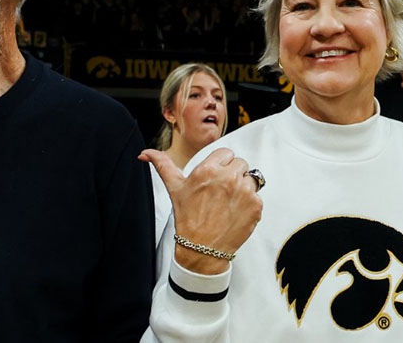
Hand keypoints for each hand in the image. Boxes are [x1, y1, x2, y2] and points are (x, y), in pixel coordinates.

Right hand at [142, 148, 262, 274]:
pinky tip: (235, 212)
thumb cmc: (187, 218)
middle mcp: (228, 178)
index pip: (226, 153)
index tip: (216, 178)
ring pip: (251, 178)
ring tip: (228, 202)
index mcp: (208, 170)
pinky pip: (258, 195)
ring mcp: (244, 192)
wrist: (202, 250)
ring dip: (243, 187)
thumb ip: (162, 165)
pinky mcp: (255, 205)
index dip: (221, 165)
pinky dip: (249, 203)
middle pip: (241, 163)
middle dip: (233, 174)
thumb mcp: (174, 189)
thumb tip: (145, 153)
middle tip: (222, 191)